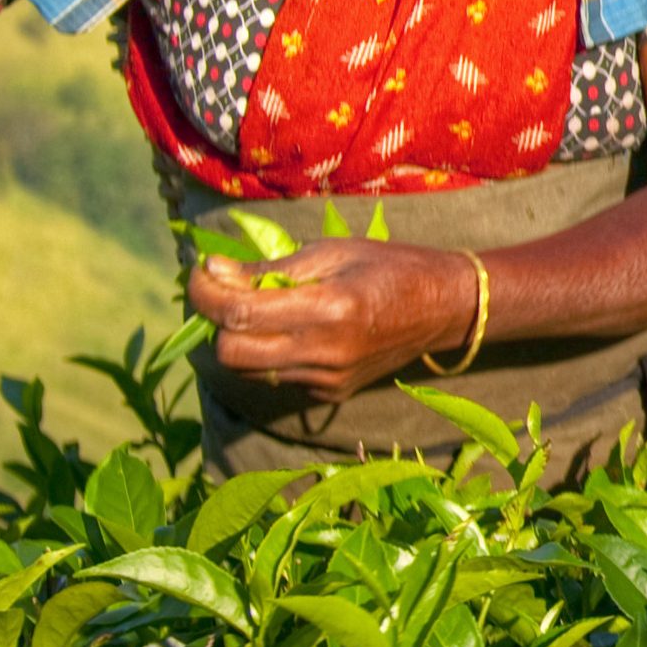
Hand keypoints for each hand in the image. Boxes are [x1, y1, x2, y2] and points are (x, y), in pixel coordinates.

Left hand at [190, 240, 469, 400]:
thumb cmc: (388, 266)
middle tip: (228, 291)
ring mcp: (327, 380)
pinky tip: (293, 329)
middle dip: (218, 322)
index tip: (202, 271)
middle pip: (231, 353)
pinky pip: (277, 377)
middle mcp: (325, 353)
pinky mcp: (330, 394)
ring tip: (262, 308)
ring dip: (242, 338)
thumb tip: (213, 271)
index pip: (239, 313)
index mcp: (329, 308)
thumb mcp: (331, 252)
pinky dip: (270, 353)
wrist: (444, 308)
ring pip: (250, 370)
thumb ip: (270, 270)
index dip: (205, 292)